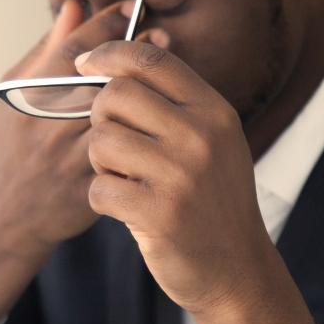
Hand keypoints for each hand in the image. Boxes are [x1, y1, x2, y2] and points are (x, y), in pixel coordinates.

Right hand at [0, 0, 166, 323]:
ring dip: (145, 92)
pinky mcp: (88, 187)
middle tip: (162, 36)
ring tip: (167, 72)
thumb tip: (74, 5)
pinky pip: (124, 154)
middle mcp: (46, 127)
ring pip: (116, 117)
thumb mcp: (16, 95)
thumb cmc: (12, 146)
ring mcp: (68, 160)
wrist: (7, 218)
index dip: (106, 22)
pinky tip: (162, 118)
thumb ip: (47, 50)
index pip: (72, 49)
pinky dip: (143, 133)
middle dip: (133, 54)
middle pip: (99, 79)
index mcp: (25, 98)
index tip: (132, 7)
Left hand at [76, 40, 274, 313]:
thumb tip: (116, 59)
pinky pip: (99, 188)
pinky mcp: (159, 213)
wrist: (237, 269)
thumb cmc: (213, 199)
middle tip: (116, 146)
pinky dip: (104, 199)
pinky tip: (127, 208)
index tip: (86, 62)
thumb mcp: (214, 140)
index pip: (150, 61)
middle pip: (116, 95)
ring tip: (127, 179)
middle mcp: (201, 136)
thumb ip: (176, 102)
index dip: (109, 54)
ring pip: (101, 141)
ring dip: (101, 163)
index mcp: (213, 111)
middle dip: (102, 118)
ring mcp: (181, 174)